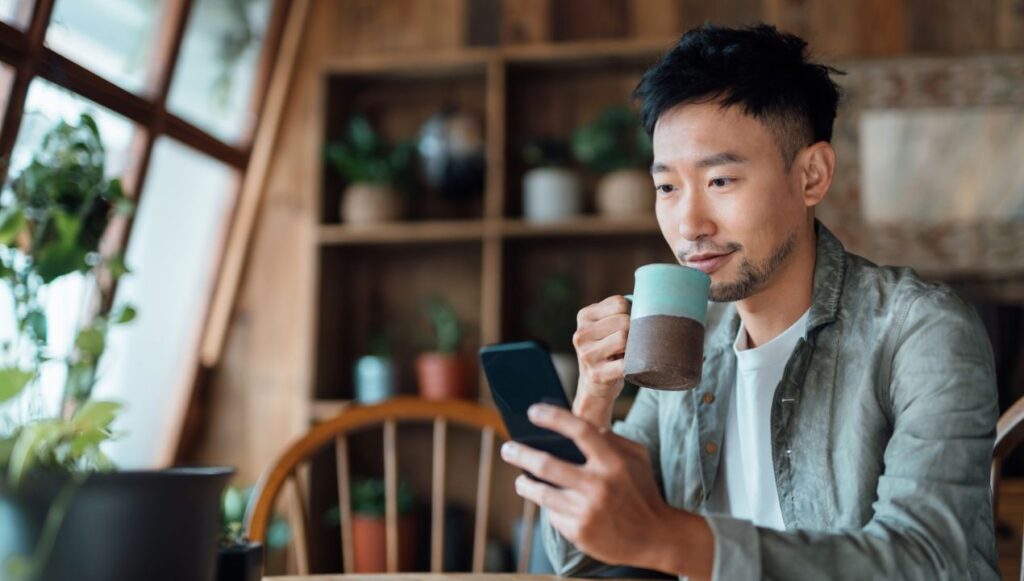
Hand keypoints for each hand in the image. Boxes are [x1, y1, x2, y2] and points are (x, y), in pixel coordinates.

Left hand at [500, 403, 712, 578]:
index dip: (553, 417)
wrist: (655, 537)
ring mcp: (587, 511)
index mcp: (613, 462)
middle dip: (520, 453)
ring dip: (525, 484)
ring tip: (521, 479)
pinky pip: (553, 514)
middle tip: (507, 448)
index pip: (579, 430)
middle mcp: (599, 486)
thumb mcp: (637, 458)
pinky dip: (550, 507)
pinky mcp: (579, 532)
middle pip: (547, 464)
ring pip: (541, 493)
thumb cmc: (642, 491)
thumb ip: (611, 439)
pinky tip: (550, 503)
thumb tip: (577, 425)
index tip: (532, 411)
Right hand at [573, 295, 630, 400]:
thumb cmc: (608, 349)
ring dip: (633, 347)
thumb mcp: (605, 326)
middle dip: (634, 331)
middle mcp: (581, 334)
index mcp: (584, 316)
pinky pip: (625, 363)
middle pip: (623, 321)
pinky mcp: (597, 374)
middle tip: (631, 343)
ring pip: (623, 338)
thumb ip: (620, 310)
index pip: (619, 303)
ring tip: (627, 353)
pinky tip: (630, 366)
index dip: (631, 313)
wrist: (594, 385)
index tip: (628, 326)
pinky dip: (633, 364)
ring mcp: (587, 355)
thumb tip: (650, 298)